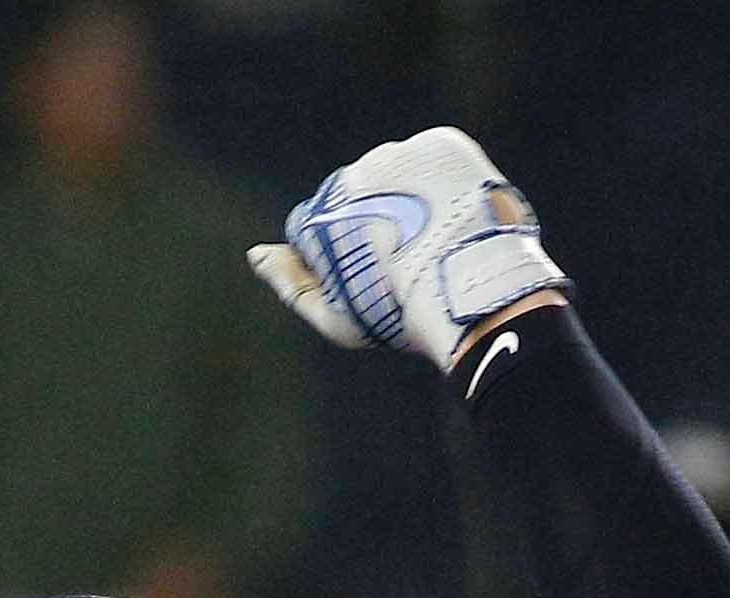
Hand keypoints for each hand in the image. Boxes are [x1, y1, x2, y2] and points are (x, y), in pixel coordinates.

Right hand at [250, 124, 567, 373]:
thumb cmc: (403, 318)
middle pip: (362, 195)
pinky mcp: (441, 144)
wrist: (474, 293)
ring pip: (401, 173)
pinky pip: (438, 158)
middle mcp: (353, 174)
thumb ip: (293, 285)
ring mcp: (399, 154)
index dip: (349, 255)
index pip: (323, 223)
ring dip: (415, 196)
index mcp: (323, 214)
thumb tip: (255, 253)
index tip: (377, 279)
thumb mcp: (340, 320)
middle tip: (416, 262)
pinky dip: (446, 179)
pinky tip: (459, 214)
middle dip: (382, 221)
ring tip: (443, 240)